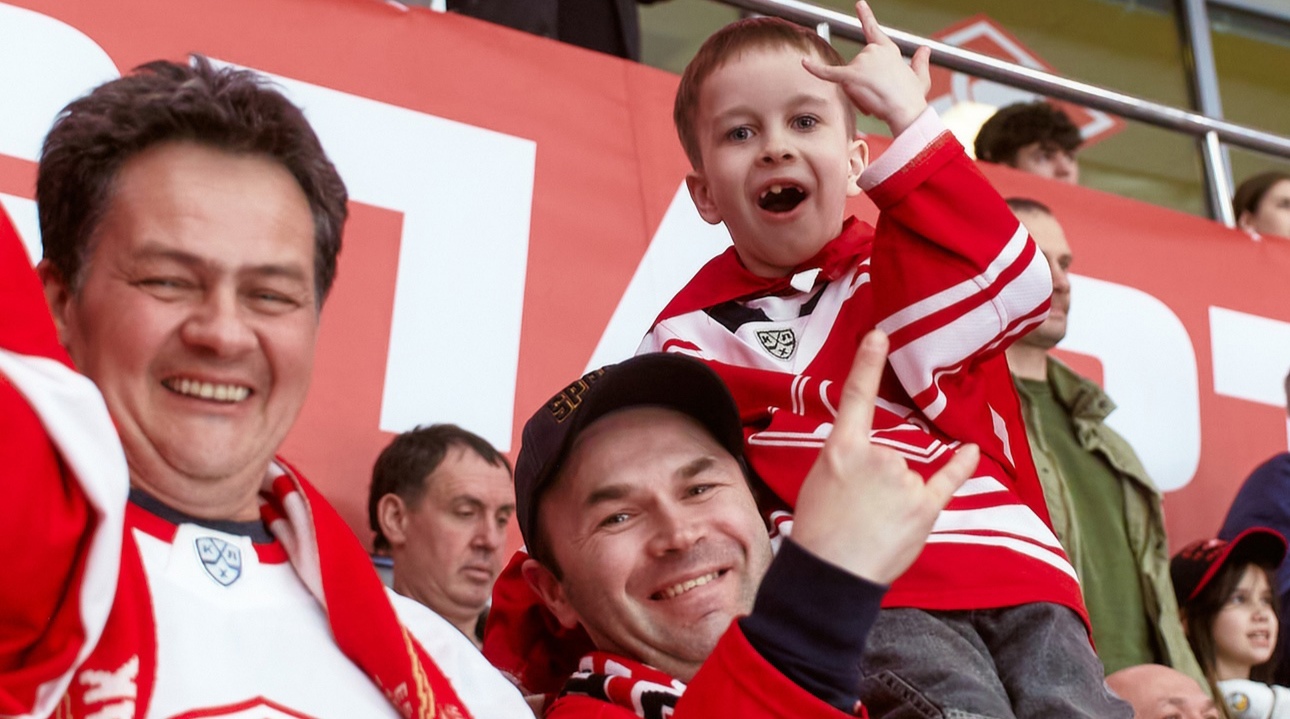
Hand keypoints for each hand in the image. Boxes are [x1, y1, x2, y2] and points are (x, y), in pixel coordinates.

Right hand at [789, 330, 977, 584]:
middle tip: (853, 514)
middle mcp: (877, 456)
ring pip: (905, 478)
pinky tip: (972, 450)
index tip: (879, 335)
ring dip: (893, 500)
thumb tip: (867, 462)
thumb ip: (845, 461)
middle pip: (885, 456)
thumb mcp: (817, 482)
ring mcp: (904, 480)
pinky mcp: (925, 506)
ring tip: (871, 527)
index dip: (867, 364)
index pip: (856, 398)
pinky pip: (947, 479)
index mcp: (841, 449)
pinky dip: (961, 464)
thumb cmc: (817, 532)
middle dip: (874, 483)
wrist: (831, 574)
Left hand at [802, 1, 930, 135]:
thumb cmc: (913, 98)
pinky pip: (828, 72)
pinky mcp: (850, 75)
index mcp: (888, 50)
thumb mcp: (920, 77)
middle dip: (862, 84)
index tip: (859, 4)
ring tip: (874, 100)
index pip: (874, 31)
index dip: (865, 17)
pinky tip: (804, 62)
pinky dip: (815, 68)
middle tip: (879, 96)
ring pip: (847, 79)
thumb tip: (925, 50)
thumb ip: (920, 62)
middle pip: (855, 68)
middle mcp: (873, 51)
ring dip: (857, 93)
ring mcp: (862, 61)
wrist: (906, 110)